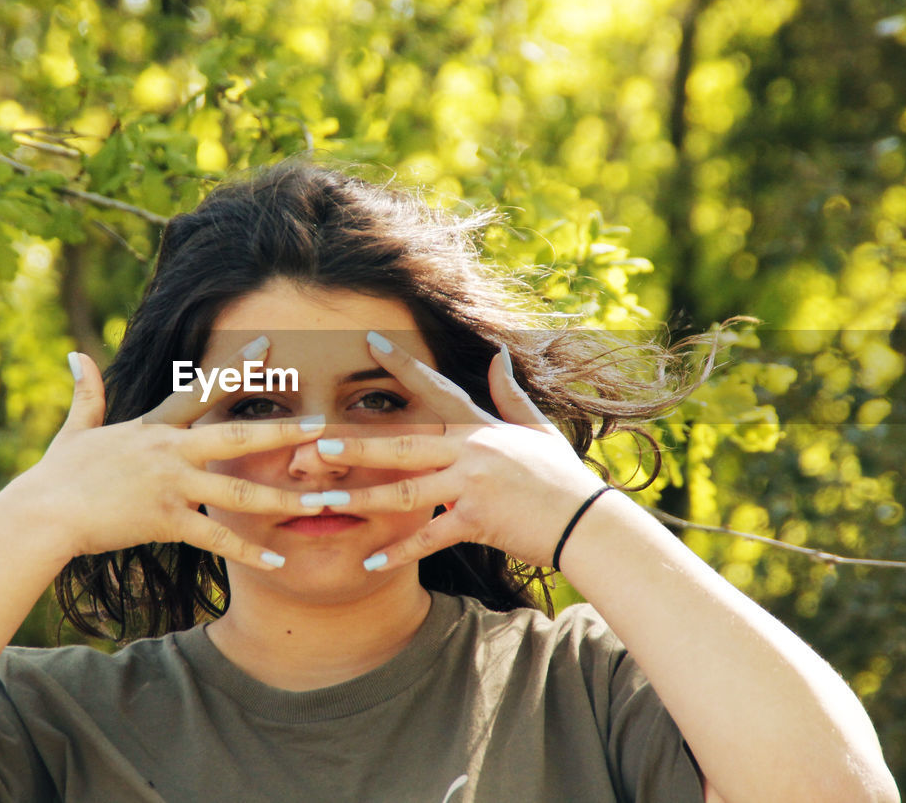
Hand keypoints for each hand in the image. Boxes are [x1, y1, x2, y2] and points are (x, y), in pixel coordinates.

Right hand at [6, 338, 327, 569]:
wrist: (42, 514)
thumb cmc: (58, 475)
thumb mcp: (75, 429)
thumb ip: (86, 394)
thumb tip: (75, 356)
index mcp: (154, 426)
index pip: (202, 388)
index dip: (237, 366)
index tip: (270, 346)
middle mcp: (169, 450)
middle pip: (236, 436)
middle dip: (282, 431)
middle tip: (322, 425)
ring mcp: (170, 486)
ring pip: (238, 492)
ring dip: (282, 497)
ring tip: (319, 501)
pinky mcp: (165, 521)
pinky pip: (216, 539)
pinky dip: (249, 552)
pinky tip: (279, 562)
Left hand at [327, 334, 613, 570]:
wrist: (589, 522)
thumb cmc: (563, 478)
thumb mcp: (538, 430)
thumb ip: (510, 396)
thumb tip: (498, 356)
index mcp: (481, 427)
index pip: (435, 390)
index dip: (403, 366)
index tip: (370, 345)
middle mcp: (472, 451)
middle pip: (403, 443)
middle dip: (357, 444)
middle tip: (316, 443)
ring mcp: (473, 486)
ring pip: (406, 490)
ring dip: (363, 494)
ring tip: (325, 499)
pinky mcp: (477, 522)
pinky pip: (429, 537)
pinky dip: (399, 551)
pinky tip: (369, 561)